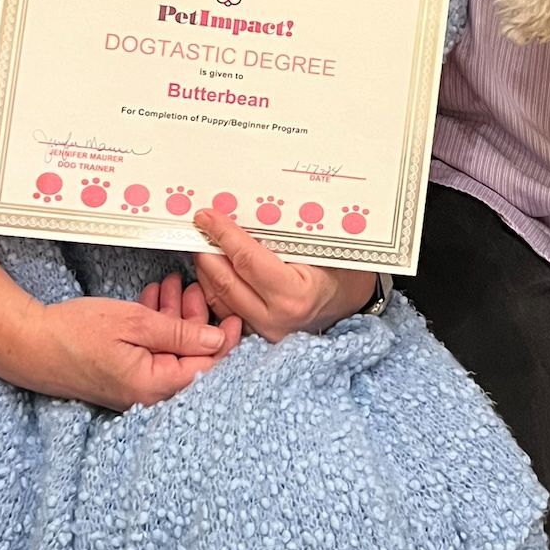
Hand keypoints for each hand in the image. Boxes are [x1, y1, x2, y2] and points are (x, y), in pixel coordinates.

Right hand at [13, 293, 243, 411]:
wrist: (29, 344)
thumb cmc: (76, 332)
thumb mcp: (134, 323)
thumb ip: (179, 332)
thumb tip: (215, 338)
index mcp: (155, 384)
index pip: (206, 366)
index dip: (224, 338)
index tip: (233, 312)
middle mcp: (148, 393)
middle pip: (189, 357)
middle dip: (196, 319)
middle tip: (195, 287)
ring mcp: (134, 386)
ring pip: (169, 350)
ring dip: (174, 317)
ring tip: (173, 284)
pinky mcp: (123, 376)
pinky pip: (150, 352)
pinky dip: (155, 326)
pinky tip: (153, 298)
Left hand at [191, 212, 376, 342]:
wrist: (352, 302)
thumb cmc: (340, 270)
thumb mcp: (320, 247)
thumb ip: (283, 235)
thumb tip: (243, 212)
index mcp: (295, 294)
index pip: (247, 260)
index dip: (223, 235)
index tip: (206, 216)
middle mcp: (277, 318)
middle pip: (226, 281)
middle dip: (206, 251)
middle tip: (197, 229)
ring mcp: (266, 331)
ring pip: (219, 299)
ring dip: (206, 271)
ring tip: (202, 245)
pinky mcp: (258, 337)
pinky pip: (225, 311)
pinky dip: (213, 289)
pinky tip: (212, 270)